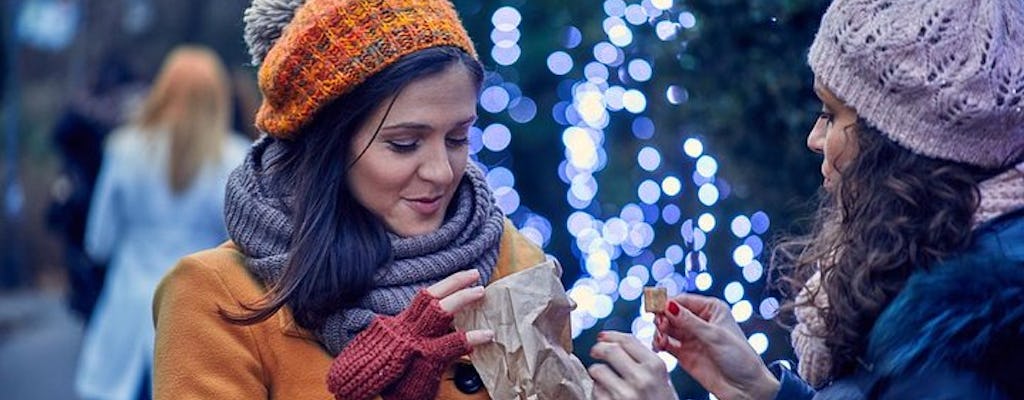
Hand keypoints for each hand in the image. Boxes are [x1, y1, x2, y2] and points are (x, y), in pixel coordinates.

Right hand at [328, 269, 492, 399]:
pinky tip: (486, 335)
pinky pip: (452, 343)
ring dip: (461, 298)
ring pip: (438, 311)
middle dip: (453, 282)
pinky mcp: (425, 358)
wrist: (368, 396)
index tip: (459, 278)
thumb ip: (408, 336)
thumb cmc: (385, 379)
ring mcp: (414, 342)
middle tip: (473, 274)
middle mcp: (404, 329)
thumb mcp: (394, 352)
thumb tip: (428, 326)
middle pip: (429, 297)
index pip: (422, 300)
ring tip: (479, 292)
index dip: (442, 287)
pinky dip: (472, 337)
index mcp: (398, 327)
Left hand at [587, 331, 679, 399]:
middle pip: (609, 350)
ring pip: (597, 370)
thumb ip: (643, 359)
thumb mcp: (661, 379)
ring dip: (597, 373)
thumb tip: (612, 340)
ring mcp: (626, 394)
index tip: (602, 337)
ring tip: (604, 379)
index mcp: (656, 366)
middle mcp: (642, 378)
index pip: (627, 340)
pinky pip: (595, 391)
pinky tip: (607, 396)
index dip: (611, 336)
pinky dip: (598, 391)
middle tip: (595, 352)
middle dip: (598, 349)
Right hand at [654, 294, 778, 399]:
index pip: (684, 300)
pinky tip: (660, 346)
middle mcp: (700, 321)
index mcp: (712, 310)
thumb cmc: (740, 359)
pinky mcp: (684, 353)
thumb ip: (689, 321)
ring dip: (660, 331)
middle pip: (672, 313)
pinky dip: (660, 343)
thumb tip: (669, 305)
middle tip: (660, 325)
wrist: (745, 388)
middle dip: (663, 317)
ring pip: (667, 328)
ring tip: (661, 338)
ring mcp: (691, 338)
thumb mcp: (714, 336)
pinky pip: (667, 344)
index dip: (668, 303)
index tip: (655, 306)